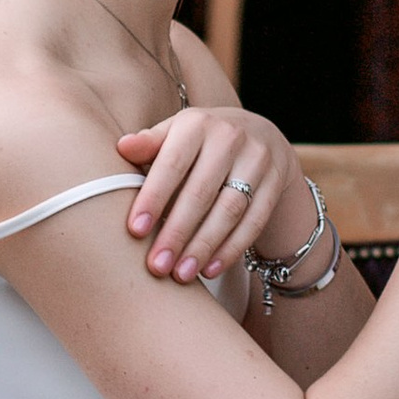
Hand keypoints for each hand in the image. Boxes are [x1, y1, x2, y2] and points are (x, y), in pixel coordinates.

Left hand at [114, 105, 304, 282]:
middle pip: (201, 192)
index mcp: (197, 124)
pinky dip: (231, 248)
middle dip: (177, 232)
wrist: (258, 134)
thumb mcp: (175, 135)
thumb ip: (149, 145)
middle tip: (157, 266)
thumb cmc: (199, 143)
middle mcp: (230, 137)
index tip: (135, 230)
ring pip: (229, 210)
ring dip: (204, 246)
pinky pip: (254, 221)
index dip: (153, 198)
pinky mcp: (275, 182)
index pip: (172, 163)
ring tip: (181, 274)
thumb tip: (123, 147)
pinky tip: (210, 270)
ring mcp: (257, 160)